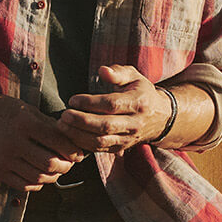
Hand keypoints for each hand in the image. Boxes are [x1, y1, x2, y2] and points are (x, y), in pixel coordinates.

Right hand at [0, 93, 83, 189]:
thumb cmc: (2, 110)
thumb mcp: (26, 110)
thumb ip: (48, 125)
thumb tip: (72, 139)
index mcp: (24, 124)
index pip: (57, 142)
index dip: (73, 150)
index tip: (78, 154)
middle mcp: (14, 142)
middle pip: (50, 163)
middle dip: (65, 166)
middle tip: (68, 164)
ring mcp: (4, 159)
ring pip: (38, 177)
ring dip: (53, 177)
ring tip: (56, 171)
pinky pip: (23, 185)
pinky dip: (37, 184)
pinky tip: (40, 176)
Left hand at [58, 65, 172, 153]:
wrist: (159, 118)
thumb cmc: (141, 92)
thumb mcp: (134, 76)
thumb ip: (118, 72)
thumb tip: (102, 71)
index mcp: (138, 103)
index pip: (112, 105)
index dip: (90, 103)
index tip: (72, 100)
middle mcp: (134, 123)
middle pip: (105, 126)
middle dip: (81, 121)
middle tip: (63, 115)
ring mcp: (128, 139)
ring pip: (101, 141)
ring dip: (78, 135)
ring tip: (62, 126)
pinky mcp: (120, 148)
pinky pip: (99, 149)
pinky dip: (82, 144)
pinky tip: (70, 135)